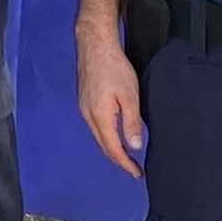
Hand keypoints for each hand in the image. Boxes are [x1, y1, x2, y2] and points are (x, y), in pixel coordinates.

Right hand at [75, 16, 146, 178]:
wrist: (94, 45)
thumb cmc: (114, 68)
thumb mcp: (129, 96)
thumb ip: (131, 123)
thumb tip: (133, 146)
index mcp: (100, 117)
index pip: (113, 149)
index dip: (125, 164)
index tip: (137, 174)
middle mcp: (88, 117)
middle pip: (103, 146)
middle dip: (118, 160)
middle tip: (134, 170)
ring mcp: (84, 109)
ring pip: (98, 137)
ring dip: (112, 149)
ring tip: (126, 156)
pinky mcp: (84, 102)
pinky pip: (95, 127)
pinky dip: (106, 137)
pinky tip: (114, 135)